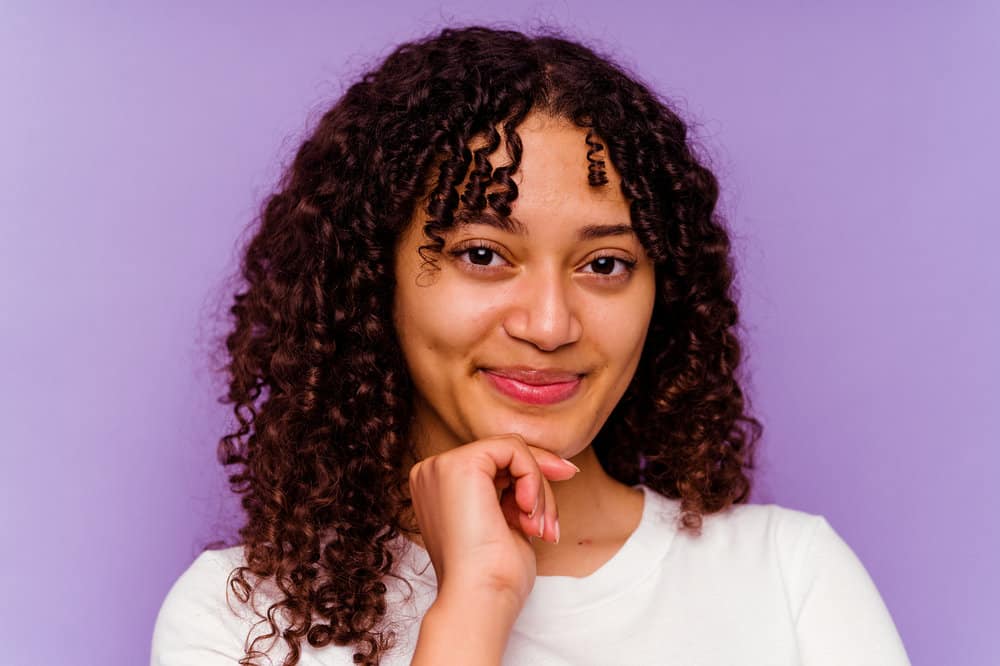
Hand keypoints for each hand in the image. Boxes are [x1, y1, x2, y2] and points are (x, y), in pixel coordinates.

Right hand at [407, 433, 580, 610]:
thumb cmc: (492, 577)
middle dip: (539, 485)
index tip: (550, 510)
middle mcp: (433, 472)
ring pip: (511, 451)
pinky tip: (528, 510)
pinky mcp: (460, 463)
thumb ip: (516, 493)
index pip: (492, 465)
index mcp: (438, 488)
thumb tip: (556, 466)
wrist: (479, 599)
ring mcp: (442, 466)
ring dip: (538, 489)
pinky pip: (513, 449)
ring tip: (538, 528)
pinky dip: (533, 477)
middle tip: (551, 523)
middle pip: (503, 455)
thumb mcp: (506, 523)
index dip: (529, 480)